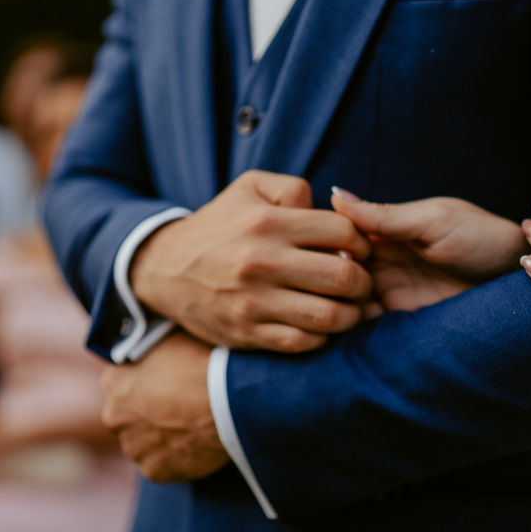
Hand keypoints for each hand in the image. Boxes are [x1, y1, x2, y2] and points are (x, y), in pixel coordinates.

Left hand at [100, 331, 228, 482]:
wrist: (229, 400)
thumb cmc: (202, 364)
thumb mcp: (169, 340)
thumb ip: (149, 349)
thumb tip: (148, 345)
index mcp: (114, 381)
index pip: (118, 382)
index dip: (141, 382)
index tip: (160, 384)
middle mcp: (114, 416)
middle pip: (126, 417)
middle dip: (145, 414)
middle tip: (176, 408)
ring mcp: (133, 447)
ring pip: (142, 444)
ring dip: (158, 439)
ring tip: (188, 429)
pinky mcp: (154, 470)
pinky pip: (161, 465)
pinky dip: (174, 459)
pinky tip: (193, 446)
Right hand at [131, 171, 372, 352]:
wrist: (166, 269)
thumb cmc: (219, 225)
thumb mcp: (249, 188)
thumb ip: (293, 189)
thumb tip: (332, 206)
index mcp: (268, 223)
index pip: (342, 232)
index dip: (363, 243)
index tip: (360, 251)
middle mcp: (261, 262)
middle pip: (342, 277)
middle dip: (364, 281)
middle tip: (362, 282)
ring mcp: (254, 302)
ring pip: (328, 316)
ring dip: (350, 314)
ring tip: (349, 307)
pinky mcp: (247, 333)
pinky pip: (302, 343)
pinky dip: (322, 337)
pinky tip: (321, 325)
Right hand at [330, 189, 525, 311]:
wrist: (514, 278)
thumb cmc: (480, 238)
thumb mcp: (432, 220)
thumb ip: (384, 215)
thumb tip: (334, 195)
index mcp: (384, 227)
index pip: (336, 233)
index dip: (324, 242)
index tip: (330, 253)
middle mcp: (379, 256)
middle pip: (334, 266)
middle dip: (325, 276)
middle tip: (337, 284)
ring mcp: (386, 286)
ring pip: (342, 295)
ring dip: (335, 300)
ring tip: (342, 303)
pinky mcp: (397, 314)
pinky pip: (362, 319)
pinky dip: (350, 321)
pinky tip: (348, 320)